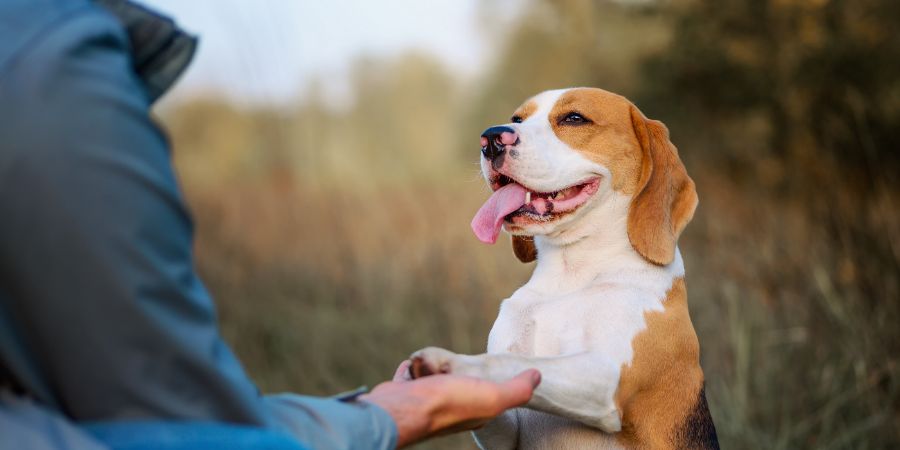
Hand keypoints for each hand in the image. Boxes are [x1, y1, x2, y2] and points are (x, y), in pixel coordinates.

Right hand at [359, 360, 540, 447]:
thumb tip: (538, 376)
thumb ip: (517, 390)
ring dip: (432, 366)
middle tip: (452, 367)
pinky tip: (412, 368)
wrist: (401, 409)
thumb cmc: (448, 403)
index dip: (489, 380)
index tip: (488, 369)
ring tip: (432, 366)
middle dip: (454, 370)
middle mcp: (450, 411)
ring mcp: (426, 403)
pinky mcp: (404, 394)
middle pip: (457, 382)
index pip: (488, 393)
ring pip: (433, 377)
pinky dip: (411, 370)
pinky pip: (410, 376)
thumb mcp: (493, 396)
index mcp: (475, 413)